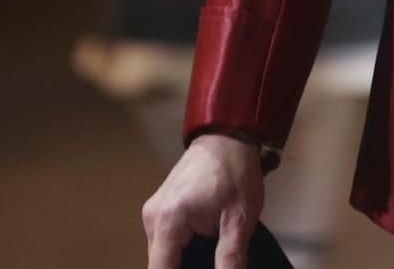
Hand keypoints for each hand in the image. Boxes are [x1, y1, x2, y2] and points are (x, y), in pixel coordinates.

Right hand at [143, 133, 263, 268]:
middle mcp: (153, 218)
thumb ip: (231, 257)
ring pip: (162, 253)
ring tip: (210, 257)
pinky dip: (181, 248)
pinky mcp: (161, 208)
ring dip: (182, 259)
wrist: (229, 138)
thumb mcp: (240, 219)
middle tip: (213, 263)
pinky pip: (166, 239)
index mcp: (168, 221)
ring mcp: (154, 212)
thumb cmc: (235, 171)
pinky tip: (202, 248)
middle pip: (160, 264)